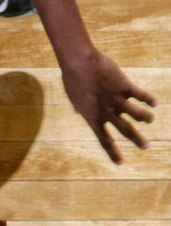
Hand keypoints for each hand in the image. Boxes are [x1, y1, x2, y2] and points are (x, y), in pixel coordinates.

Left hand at [61, 48, 155, 163]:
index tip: (120, 163)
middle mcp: (107, 112)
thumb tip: (78, 113)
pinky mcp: (125, 87)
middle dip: (137, 139)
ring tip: (150, 119)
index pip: (104, 139)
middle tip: (145, 146)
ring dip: (145, 118)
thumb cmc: (72, 78)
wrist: (79, 63)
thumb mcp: (72, 96)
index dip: (112, 152)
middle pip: (125, 130)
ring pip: (137, 114)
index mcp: (92, 117)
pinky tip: (153, 102)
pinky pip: (140, 95)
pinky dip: (147, 99)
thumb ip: (79, 107)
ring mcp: (117, 100)